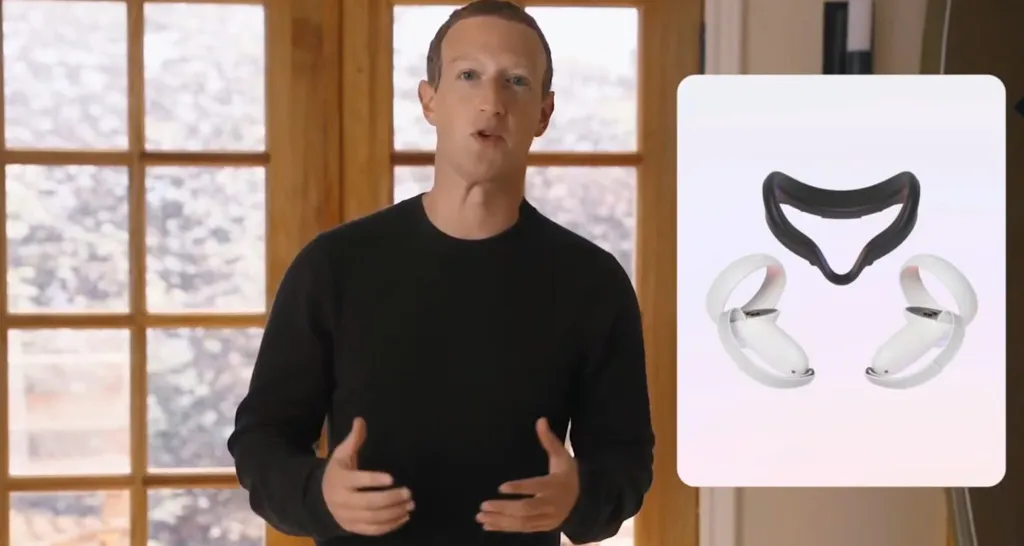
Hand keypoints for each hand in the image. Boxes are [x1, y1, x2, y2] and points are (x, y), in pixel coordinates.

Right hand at [321, 417, 413, 535]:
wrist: (320, 499)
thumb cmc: (338, 473)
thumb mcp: (341, 455)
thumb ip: (353, 440)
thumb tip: (360, 420)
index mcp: (340, 481)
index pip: (358, 481)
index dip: (374, 480)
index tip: (391, 478)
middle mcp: (343, 501)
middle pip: (368, 503)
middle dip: (390, 499)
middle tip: (408, 492)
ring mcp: (348, 517)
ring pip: (373, 518)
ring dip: (394, 513)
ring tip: (410, 504)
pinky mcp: (354, 528)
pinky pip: (373, 530)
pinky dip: (390, 526)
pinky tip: (404, 517)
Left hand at [477, 418, 579, 532]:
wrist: (584, 500)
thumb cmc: (568, 474)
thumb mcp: (562, 456)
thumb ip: (549, 440)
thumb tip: (540, 420)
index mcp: (555, 485)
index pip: (536, 487)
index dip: (520, 488)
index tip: (501, 487)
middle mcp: (551, 504)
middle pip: (527, 509)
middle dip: (504, 508)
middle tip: (483, 504)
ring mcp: (547, 518)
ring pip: (522, 523)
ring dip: (500, 520)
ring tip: (480, 516)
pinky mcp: (542, 527)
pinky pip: (522, 529)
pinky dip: (504, 528)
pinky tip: (488, 525)